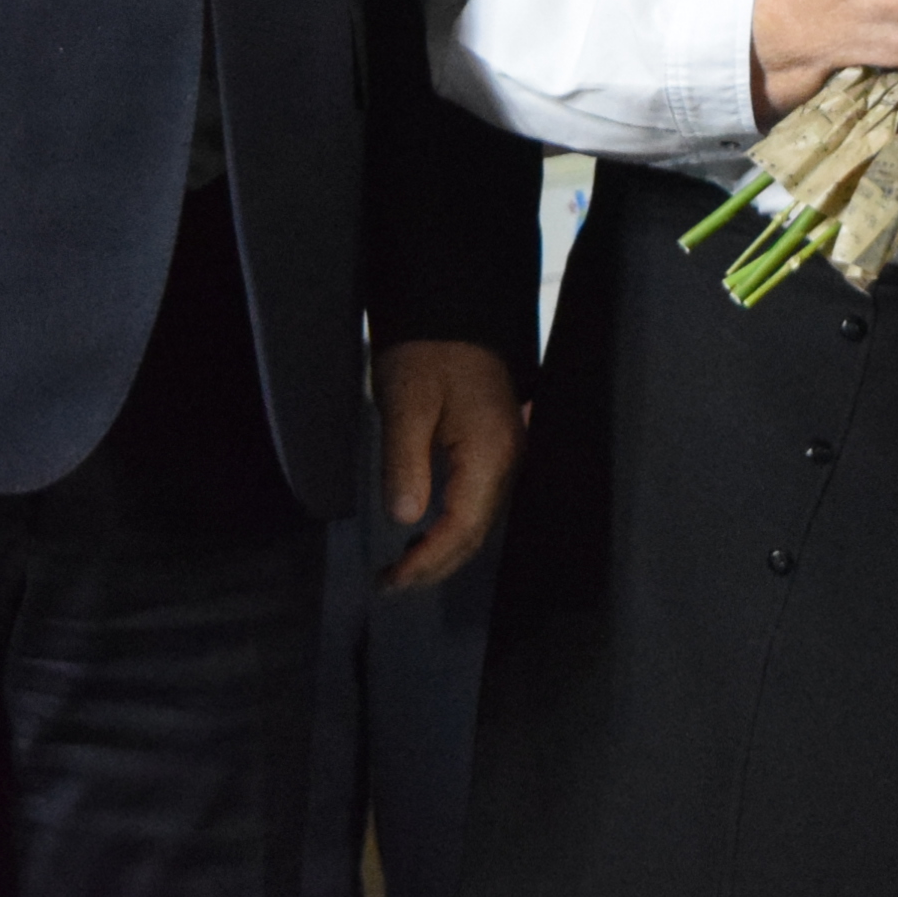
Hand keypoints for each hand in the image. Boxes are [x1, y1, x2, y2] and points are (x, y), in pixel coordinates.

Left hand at [373, 338, 525, 592]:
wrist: (454, 311)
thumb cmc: (426, 353)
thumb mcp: (405, 403)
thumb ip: (405, 462)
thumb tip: (405, 518)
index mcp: (489, 453)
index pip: (462, 528)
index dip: (427, 561)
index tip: (390, 579)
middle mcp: (507, 461)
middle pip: (476, 534)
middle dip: (434, 567)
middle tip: (389, 585)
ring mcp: (507, 455)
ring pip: (480, 522)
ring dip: (443, 552)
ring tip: (403, 569)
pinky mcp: (497, 448)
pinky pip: (479, 502)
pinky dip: (453, 529)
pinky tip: (426, 533)